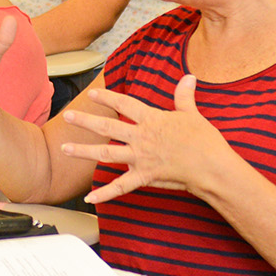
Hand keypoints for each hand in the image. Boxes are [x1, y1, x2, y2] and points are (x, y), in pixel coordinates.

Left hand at [61, 76, 240, 203]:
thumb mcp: (192, 114)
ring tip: (65, 149)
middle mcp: (141, 137)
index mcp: (152, 120)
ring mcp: (140, 158)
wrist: (211, 167)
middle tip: (67, 116)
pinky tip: (89, 198)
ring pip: (106, 153)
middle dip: (85, 121)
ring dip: (84, 151)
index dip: (107, 97)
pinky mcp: (144, 177)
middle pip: (107, 127)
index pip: (124, 105)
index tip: (93, 93)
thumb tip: (188, 77)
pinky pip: (120, 187)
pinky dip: (104, 194)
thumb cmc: (204, 141)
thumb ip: (184, 96)